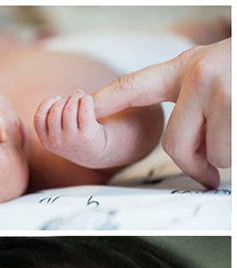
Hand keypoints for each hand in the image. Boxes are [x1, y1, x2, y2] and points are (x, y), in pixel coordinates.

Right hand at [34, 90, 108, 164]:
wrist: (94, 152)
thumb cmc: (75, 136)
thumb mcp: (58, 131)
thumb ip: (56, 115)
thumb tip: (71, 94)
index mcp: (45, 140)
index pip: (39, 117)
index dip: (47, 103)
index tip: (58, 99)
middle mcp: (56, 142)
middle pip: (55, 110)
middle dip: (65, 99)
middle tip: (74, 99)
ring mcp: (71, 139)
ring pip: (69, 108)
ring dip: (76, 97)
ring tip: (82, 98)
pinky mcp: (86, 134)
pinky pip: (84, 107)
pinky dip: (86, 99)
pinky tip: (88, 100)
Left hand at [92, 39, 230, 186]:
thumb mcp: (221, 72)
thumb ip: (195, 104)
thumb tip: (190, 155)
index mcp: (189, 67)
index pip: (137, 85)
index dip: (107, 100)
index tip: (82, 109)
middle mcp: (200, 75)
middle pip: (175, 146)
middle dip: (199, 161)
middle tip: (215, 162)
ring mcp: (223, 90)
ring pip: (213, 155)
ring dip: (231, 154)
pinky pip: (233, 154)